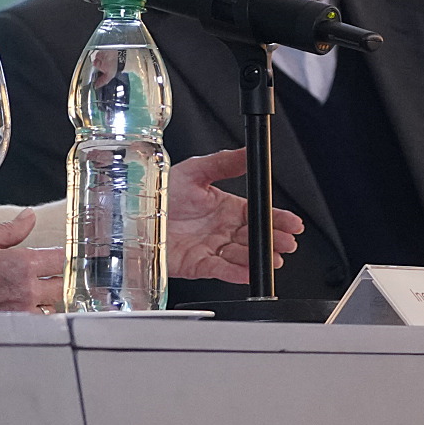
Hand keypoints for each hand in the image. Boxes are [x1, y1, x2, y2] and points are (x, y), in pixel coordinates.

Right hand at [0, 209, 64, 311]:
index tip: (54, 256)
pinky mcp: (13, 324)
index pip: (61, 259)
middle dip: (56, 278)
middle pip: (62, 285)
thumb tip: (30, 216)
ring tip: (32, 293)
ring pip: (52, 305)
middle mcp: (27, 288)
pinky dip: (34, 314)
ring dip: (46, 299)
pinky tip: (23, 307)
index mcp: (22, 263)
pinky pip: (37, 321)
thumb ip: (11, 229)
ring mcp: (21, 309)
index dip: (60, 256)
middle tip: (44, 275)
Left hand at [162, 147, 304, 284]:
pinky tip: (249, 271)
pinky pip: (220, 269)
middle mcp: (220, 229)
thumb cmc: (159, 193)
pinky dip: (236, 272)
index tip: (292, 223)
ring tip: (274, 257)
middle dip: (273, 240)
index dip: (276, 219)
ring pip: (241, 255)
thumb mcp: (194, 171)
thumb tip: (248, 152)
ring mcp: (210, 248)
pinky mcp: (197, 264)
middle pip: (254, 237)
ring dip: (259, 258)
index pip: (257, 215)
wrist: (131, 213)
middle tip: (287, 242)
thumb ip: (223, 162)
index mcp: (224, 207)